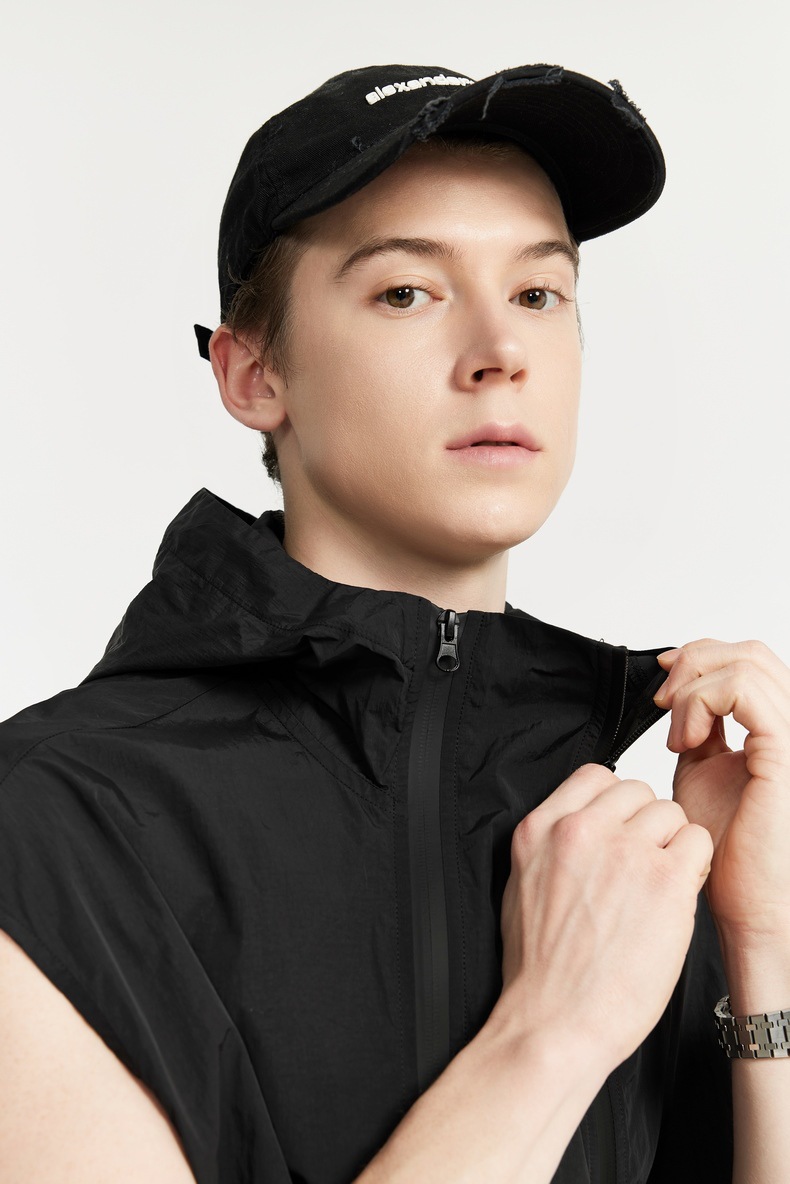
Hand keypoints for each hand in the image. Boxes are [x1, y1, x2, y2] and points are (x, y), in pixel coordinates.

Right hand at [493, 763, 712, 1074]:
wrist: (555, 1021)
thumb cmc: (540, 969)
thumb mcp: (523, 884)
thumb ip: (554, 843)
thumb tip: (589, 826)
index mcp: (540, 829)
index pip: (596, 776)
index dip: (616, 804)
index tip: (620, 828)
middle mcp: (581, 831)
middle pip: (639, 792)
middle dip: (646, 825)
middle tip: (642, 864)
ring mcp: (625, 852)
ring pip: (672, 814)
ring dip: (673, 845)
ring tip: (660, 885)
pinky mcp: (665, 880)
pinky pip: (698, 842)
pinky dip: (694, 866)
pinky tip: (676, 895)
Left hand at [654, 638, 789, 946]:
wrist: (748, 902)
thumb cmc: (728, 849)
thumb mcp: (703, 770)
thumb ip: (700, 727)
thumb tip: (680, 690)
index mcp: (779, 728)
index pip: (748, 661)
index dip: (700, 658)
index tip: (663, 686)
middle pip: (750, 652)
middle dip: (694, 663)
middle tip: (664, 702)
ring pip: (746, 663)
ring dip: (694, 688)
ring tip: (677, 735)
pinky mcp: (786, 750)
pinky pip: (743, 690)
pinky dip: (701, 703)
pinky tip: (685, 742)